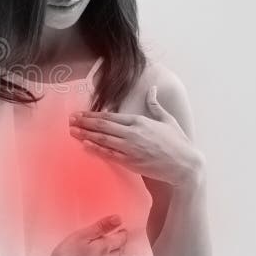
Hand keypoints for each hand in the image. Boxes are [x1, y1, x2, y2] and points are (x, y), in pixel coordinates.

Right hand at [37, 214, 127, 255]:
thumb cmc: (68, 255)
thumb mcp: (82, 235)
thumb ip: (100, 227)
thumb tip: (118, 219)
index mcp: (104, 248)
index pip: (120, 239)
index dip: (122, 233)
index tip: (122, 228)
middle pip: (119, 251)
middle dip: (121, 243)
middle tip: (119, 236)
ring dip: (117, 254)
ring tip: (115, 249)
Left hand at [67, 85, 203, 186]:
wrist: (185, 166)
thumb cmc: (178, 142)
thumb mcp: (167, 120)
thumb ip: (155, 105)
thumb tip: (152, 89)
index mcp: (140, 121)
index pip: (110, 116)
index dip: (92, 114)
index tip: (80, 113)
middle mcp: (133, 133)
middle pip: (103, 126)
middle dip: (84, 122)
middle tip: (70, 120)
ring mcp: (131, 148)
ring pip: (103, 139)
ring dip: (85, 134)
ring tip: (72, 131)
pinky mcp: (131, 162)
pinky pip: (109, 154)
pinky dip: (96, 149)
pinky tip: (85, 145)